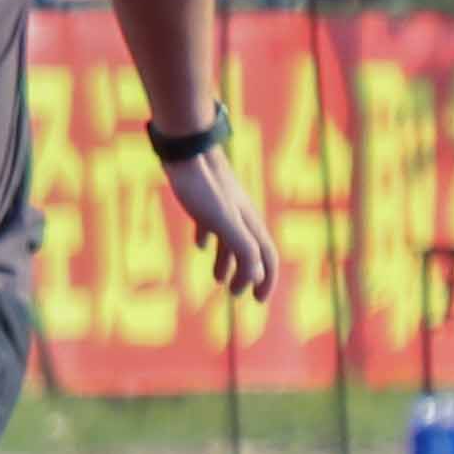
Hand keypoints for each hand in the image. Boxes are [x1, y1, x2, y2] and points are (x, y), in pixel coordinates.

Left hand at [163, 141, 283, 302]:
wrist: (187, 151)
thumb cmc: (204, 187)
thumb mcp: (224, 221)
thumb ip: (242, 246)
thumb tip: (256, 274)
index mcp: (250, 223)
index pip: (266, 258)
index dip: (265, 281)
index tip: (257, 301)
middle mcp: (242, 216)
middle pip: (251, 252)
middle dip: (246, 276)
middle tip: (235, 295)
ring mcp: (224, 207)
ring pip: (231, 240)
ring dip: (228, 262)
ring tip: (217, 280)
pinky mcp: (204, 199)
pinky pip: (212, 224)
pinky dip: (209, 239)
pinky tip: (201, 246)